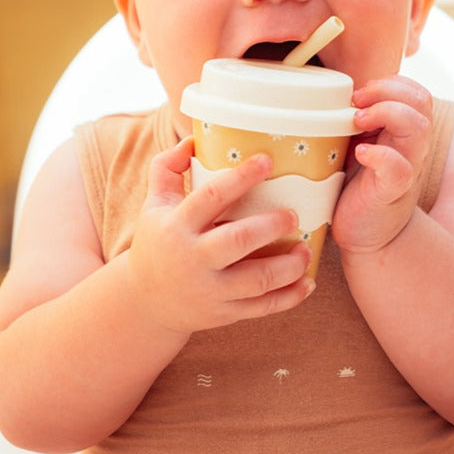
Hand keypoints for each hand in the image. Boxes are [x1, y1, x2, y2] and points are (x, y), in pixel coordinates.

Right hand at [127, 137, 313, 334]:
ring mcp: (209, 290)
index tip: (267, 161)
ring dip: (288, 266)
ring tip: (306, 249)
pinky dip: (289, 297)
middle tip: (293, 215)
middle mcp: (193, 258)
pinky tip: (308, 282)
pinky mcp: (223, 313)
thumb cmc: (157, 242)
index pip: (211, 197)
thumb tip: (193, 140)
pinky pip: (262, 308)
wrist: (146, 301)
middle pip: (237, 241)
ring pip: (256, 280)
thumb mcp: (153, 204)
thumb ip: (167, 167)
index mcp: (177, 225)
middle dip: (271, 226)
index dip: (241, 177)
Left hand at [332, 76, 432, 255]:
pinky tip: (360, 154)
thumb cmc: (356, 187)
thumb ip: (357, 122)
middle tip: (357, 103)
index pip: (417, 92)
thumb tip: (327, 93)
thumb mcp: (358, 145)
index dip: (391, 83)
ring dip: (386, 114)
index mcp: (404, 132)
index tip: (359, 92)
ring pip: (418, 127)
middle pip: (422, 101)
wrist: (367, 235)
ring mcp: (406, 168)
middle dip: (387, 92)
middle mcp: (412, 147)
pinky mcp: (392, 191)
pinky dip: (380, 155)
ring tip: (357, 123)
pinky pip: (399, 168)